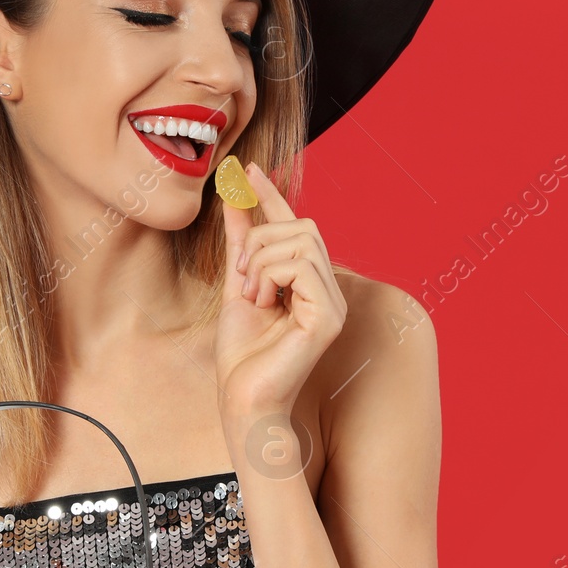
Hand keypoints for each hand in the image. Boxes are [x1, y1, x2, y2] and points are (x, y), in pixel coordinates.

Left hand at [215, 162, 348, 419]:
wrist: (243, 398)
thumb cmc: (242, 355)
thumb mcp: (237, 286)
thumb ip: (241, 244)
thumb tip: (234, 200)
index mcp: (310, 283)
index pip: (296, 226)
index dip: (271, 196)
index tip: (246, 169)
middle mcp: (329, 290)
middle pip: (301, 227)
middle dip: (260, 241)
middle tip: (241, 276)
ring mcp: (334, 304)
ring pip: (299, 243)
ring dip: (261, 262)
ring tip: (252, 295)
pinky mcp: (329, 317)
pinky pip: (301, 266)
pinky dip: (270, 277)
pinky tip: (263, 303)